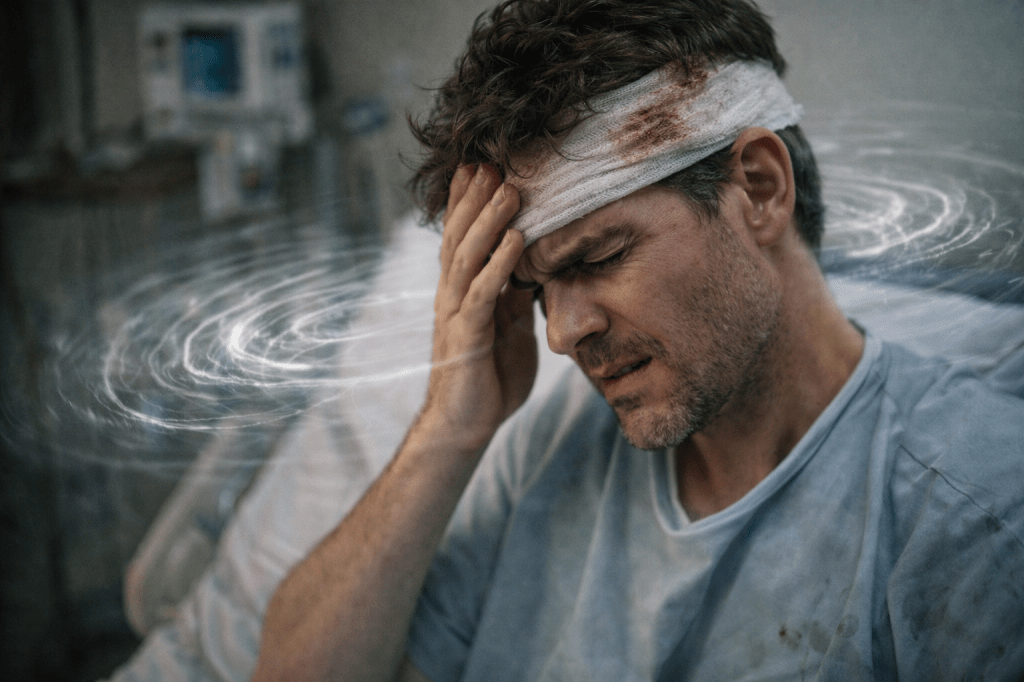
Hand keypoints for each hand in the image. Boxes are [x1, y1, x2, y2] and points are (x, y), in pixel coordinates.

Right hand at [420, 164, 536, 449]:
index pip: (462, 237)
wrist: (465, 425)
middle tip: (492, 160)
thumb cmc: (488, 379)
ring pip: (467, 256)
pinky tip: (515, 240)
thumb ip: (513, 298)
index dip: (469, 201)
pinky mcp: (466, 336)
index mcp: (461, 291)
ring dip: (488, 220)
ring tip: (509, 188)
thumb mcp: (508, 330)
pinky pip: (482, 293)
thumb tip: (530, 269)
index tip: (481, 165)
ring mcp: (455, 313)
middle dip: (475, 197)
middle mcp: (452, 295)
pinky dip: (499, 264)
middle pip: (460, 236)